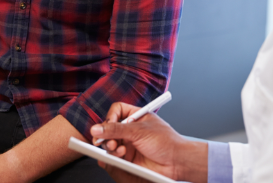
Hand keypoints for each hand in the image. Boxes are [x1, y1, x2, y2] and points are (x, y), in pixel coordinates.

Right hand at [91, 102, 207, 182]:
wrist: (176, 162)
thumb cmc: (166, 141)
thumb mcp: (139, 131)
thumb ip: (116, 130)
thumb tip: (97, 128)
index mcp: (136, 117)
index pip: (117, 110)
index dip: (111, 117)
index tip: (109, 124)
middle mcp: (131, 130)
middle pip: (109, 128)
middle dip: (107, 135)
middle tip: (108, 141)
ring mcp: (129, 144)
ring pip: (109, 143)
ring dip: (110, 146)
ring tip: (118, 149)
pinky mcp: (128, 158)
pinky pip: (113, 157)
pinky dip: (114, 157)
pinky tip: (121, 155)